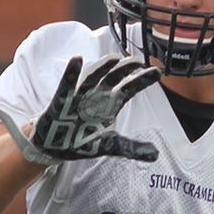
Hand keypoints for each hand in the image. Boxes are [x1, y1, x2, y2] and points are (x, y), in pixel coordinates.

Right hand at [0, 54, 160, 165]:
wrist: (55, 147)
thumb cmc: (82, 140)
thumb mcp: (109, 145)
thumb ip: (131, 148)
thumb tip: (155, 154)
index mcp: (110, 104)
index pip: (129, 88)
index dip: (142, 80)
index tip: (158, 72)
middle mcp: (97, 96)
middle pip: (113, 78)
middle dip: (126, 69)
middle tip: (139, 61)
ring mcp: (79, 96)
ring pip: (93, 78)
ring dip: (102, 68)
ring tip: (114, 58)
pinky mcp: (62, 101)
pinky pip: (67, 85)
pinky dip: (71, 74)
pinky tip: (77, 60)